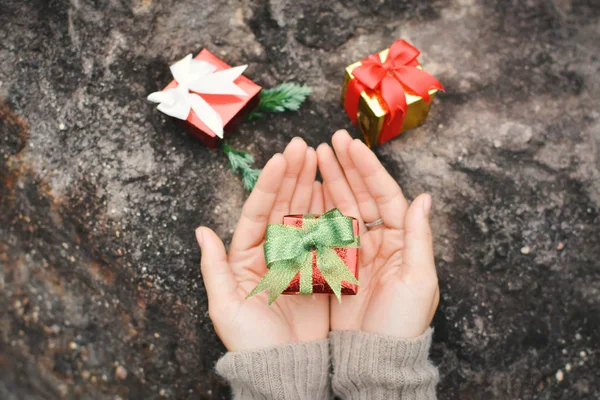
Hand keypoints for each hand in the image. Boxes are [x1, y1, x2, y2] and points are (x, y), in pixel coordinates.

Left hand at [196, 138, 328, 350]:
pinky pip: (324, 235)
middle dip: (292, 175)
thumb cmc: (251, 342)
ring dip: (310, 186)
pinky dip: (329, 213)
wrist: (285, 368)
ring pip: (304, 215)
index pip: (258, 211)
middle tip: (303, 146)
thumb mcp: (225, 306)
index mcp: (246, 256)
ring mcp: (296, 259)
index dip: (269, 183)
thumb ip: (213, 267)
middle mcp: (271, 252)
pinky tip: (334, 192)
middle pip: (282, 205)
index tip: (281, 157)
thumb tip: (201, 231)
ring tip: (318, 158)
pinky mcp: (318, 270)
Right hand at [317, 130, 438, 337]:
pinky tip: (307, 191)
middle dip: (347, 167)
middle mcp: (380, 241)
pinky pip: (326, 231)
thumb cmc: (403, 323)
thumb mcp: (419, 280)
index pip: (385, 195)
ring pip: (342, 208)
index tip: (351, 145)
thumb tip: (424, 196)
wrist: (375, 359)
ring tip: (316, 156)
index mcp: (402, 241)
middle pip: (362, 195)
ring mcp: (357, 252)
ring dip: (331, 182)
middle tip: (330, 141)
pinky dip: (317, 210)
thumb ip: (420, 237)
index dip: (368, 169)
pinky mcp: (338, 265)